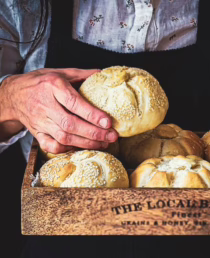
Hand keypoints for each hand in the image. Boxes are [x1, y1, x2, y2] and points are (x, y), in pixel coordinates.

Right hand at [0, 68, 117, 152]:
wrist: (13, 95)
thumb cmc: (39, 82)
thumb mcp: (59, 72)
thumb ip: (81, 74)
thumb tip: (102, 74)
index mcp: (52, 86)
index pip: (74, 103)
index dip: (92, 114)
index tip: (108, 122)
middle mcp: (45, 105)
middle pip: (70, 124)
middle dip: (94, 133)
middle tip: (112, 137)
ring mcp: (40, 122)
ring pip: (63, 137)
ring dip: (86, 143)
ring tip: (104, 144)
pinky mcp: (37, 133)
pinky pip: (51, 146)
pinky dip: (67, 150)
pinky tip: (82, 148)